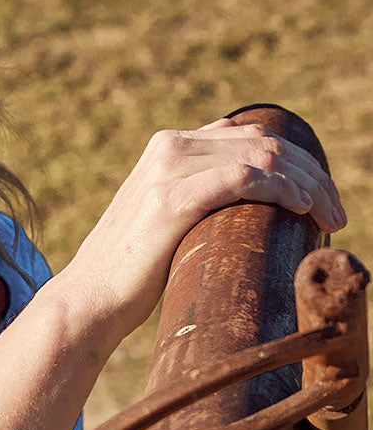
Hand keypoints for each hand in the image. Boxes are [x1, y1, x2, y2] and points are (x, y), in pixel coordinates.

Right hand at [62, 117, 345, 341]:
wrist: (91, 295)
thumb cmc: (135, 269)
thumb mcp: (169, 216)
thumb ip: (199, 194)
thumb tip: (252, 204)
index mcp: (169, 145)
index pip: (250, 134)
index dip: (298, 161)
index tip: (323, 198)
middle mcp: (168, 147)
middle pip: (263, 141)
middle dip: (312, 174)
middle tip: (338, 214)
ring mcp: (167, 169)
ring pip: (261, 155)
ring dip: (308, 184)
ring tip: (330, 217)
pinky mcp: (170, 199)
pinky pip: (242, 178)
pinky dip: (281, 188)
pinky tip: (301, 208)